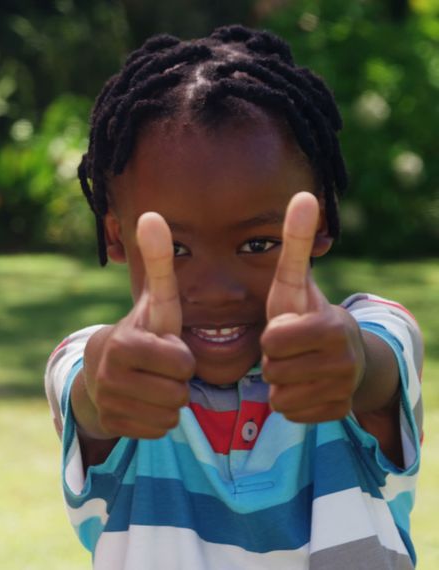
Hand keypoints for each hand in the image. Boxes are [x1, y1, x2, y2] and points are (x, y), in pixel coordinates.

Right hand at [84, 212, 194, 438]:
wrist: (101, 369)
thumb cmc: (143, 332)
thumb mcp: (156, 301)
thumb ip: (158, 263)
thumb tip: (152, 214)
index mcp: (123, 345)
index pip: (181, 364)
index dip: (182, 358)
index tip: (167, 348)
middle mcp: (110, 375)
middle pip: (177, 394)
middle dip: (177, 382)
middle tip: (162, 370)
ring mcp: (108, 402)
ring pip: (169, 416)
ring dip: (170, 403)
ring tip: (154, 384)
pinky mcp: (111, 424)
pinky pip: (158, 431)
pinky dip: (157, 420)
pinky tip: (145, 403)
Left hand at [261, 192, 363, 422]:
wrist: (344, 355)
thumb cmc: (306, 315)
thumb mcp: (295, 282)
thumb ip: (294, 243)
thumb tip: (303, 194)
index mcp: (331, 328)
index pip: (273, 342)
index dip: (271, 336)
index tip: (285, 329)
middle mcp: (344, 362)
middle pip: (273, 371)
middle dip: (273, 361)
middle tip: (288, 350)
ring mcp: (343, 390)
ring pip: (280, 396)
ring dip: (279, 383)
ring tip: (295, 366)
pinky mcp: (336, 414)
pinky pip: (291, 414)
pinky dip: (291, 402)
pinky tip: (303, 386)